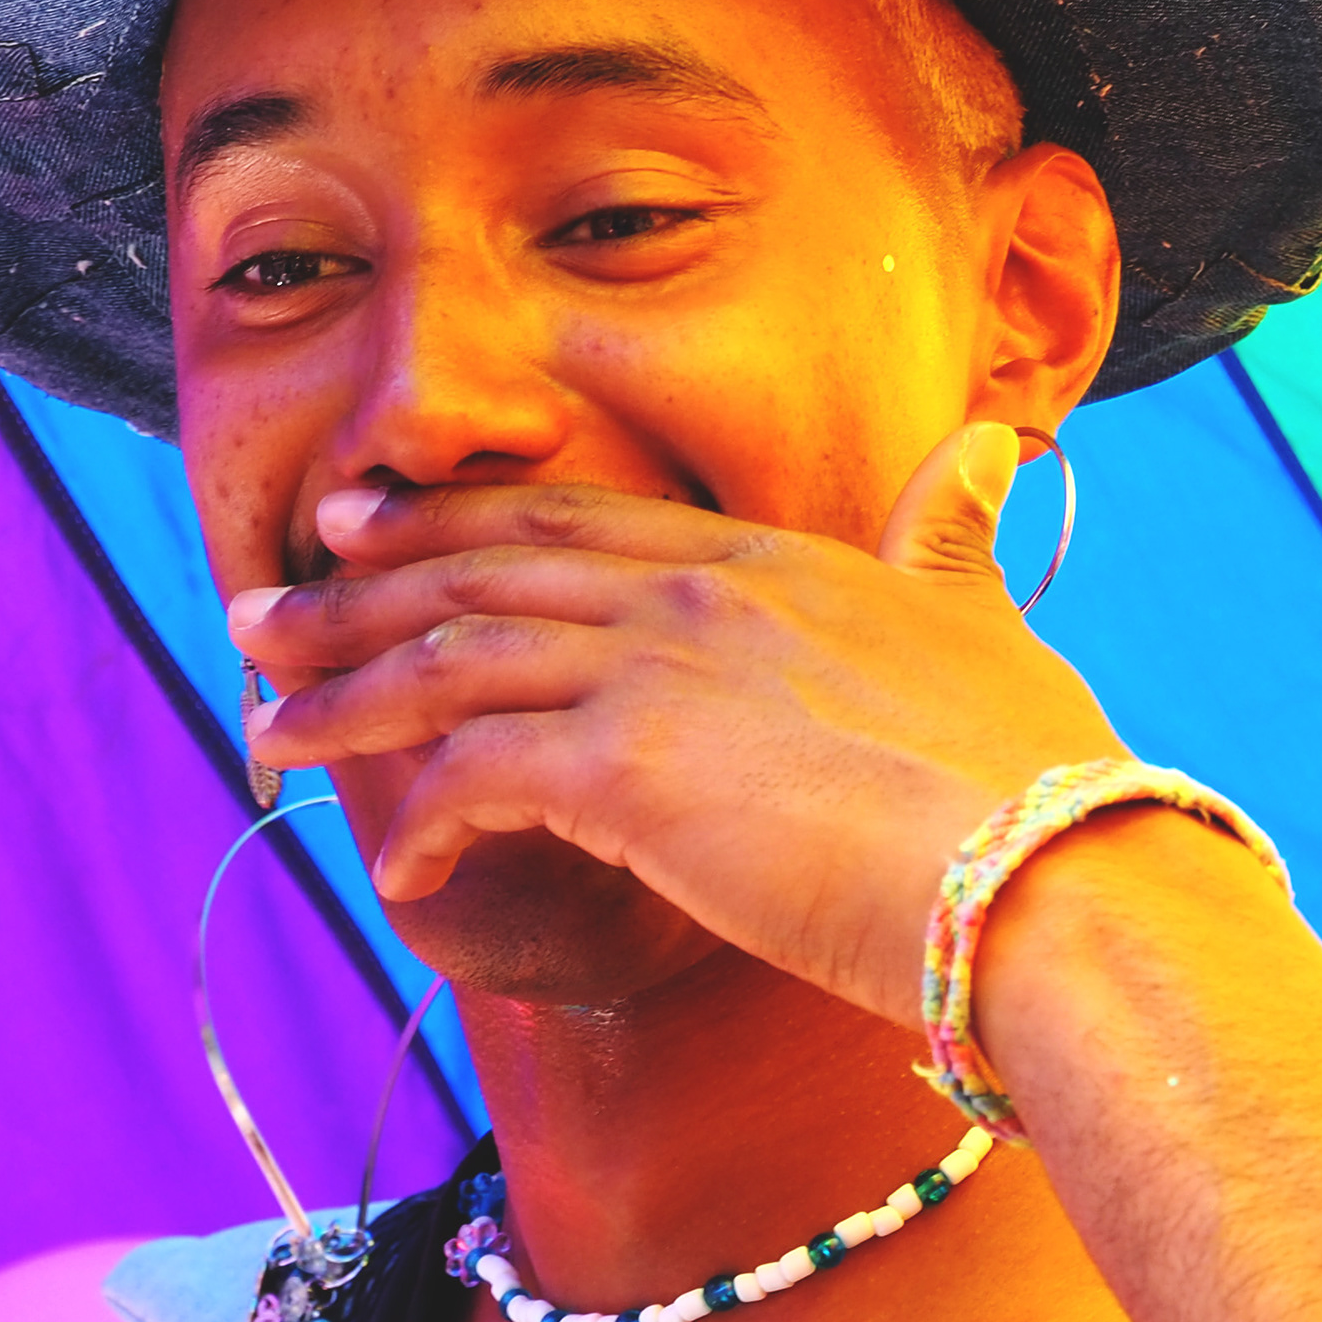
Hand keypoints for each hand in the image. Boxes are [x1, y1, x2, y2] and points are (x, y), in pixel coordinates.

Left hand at [229, 423, 1128, 1018]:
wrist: (1053, 874)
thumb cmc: (1037, 780)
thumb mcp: (994, 627)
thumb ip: (958, 539)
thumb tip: (989, 446)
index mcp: (775, 559)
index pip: (581, 522)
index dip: (464, 520)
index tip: (377, 525)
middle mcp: (701, 595)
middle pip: (486, 571)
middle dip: (359, 588)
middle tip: (268, 608)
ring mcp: (658, 673)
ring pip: (450, 662)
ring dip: (347, 696)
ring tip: (272, 728)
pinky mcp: (627, 772)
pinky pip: (473, 781)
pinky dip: (421, 824)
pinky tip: (397, 873)